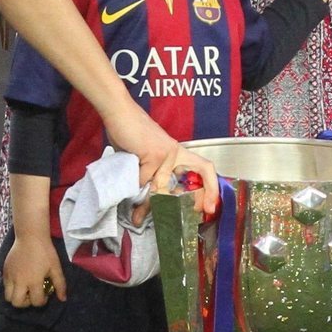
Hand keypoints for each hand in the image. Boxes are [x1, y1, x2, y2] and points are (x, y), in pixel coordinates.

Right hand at [2, 234, 66, 306]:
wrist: (30, 236)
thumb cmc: (45, 251)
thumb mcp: (56, 267)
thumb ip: (60, 284)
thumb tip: (62, 299)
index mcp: (34, 281)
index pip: (36, 302)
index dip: (42, 301)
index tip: (45, 295)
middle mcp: (19, 281)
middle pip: (17, 303)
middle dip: (26, 303)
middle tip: (32, 294)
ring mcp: (10, 276)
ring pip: (8, 297)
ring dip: (16, 297)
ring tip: (25, 289)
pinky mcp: (4, 271)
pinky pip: (4, 286)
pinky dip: (11, 288)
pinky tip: (19, 280)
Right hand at [104, 98, 218, 216]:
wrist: (119, 111)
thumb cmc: (130, 132)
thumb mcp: (146, 154)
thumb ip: (152, 173)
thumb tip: (151, 198)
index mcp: (177, 152)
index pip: (205, 168)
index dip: (211, 188)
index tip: (210, 206)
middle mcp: (176, 153)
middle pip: (181, 187)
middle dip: (173, 207)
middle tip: (167, 219)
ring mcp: (167, 155)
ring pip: (158, 189)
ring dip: (145, 204)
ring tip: (136, 216)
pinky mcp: (154, 156)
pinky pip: (143, 181)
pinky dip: (132, 183)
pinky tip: (127, 175)